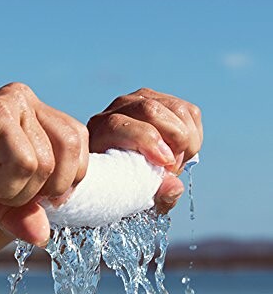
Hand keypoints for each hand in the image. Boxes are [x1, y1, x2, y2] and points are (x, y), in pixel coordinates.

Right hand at [0, 83, 88, 245]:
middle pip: (74, 150)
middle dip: (48, 187)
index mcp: (35, 116)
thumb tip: (43, 237)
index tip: (41, 198)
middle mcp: (28, 103)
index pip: (79, 144)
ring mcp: (13, 104)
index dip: (68, 179)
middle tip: (11, 192)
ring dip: (18, 189)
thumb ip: (23, 213)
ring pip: (48, 163)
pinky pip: (24, 163)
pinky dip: (3, 184)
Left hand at [87, 87, 202, 212]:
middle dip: (174, 140)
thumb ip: (153, 193)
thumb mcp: (131, 194)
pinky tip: (182, 151)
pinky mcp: (164, 99)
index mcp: (100, 131)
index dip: (146, 140)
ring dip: (187, 139)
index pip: (119, 124)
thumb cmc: (123, 181)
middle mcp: (118, 109)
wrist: (124, 168)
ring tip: (177, 162)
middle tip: (173, 168)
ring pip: (175, 108)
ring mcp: (141, 100)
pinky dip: (194, 134)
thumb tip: (174, 187)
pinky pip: (189, 111)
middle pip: (150, 109)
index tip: (165, 163)